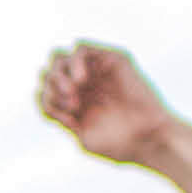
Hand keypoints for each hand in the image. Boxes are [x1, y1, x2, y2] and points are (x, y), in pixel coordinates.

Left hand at [36, 42, 177, 163]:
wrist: (148, 139)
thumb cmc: (120, 145)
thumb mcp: (81, 135)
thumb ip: (61, 116)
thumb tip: (43, 96)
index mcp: (74, 104)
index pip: (44, 90)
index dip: (47, 100)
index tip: (65, 117)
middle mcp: (84, 86)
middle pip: (49, 71)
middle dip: (51, 84)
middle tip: (70, 102)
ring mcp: (97, 72)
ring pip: (60, 57)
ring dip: (60, 73)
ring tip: (73, 90)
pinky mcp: (112, 59)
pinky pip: (81, 48)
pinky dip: (75, 61)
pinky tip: (81, 80)